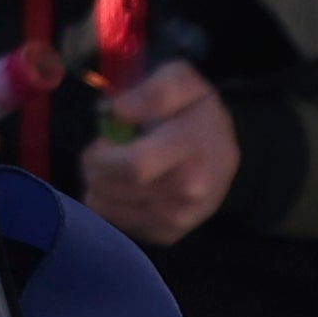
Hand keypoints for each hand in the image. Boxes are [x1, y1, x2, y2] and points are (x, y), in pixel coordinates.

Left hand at [79, 57, 239, 246]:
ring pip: (106, 208)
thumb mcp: (181, 80)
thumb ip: (152, 92)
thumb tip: (116, 112)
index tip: (101, 140)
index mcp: (191, 149)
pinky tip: (127, 186)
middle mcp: (188, 191)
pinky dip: (111, 204)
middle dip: (93, 166)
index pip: (135, 165)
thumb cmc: (196, 111)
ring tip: (114, 166)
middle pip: (112, 188)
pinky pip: (115, 223)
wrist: (224, 152)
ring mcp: (178, 218)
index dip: (103, 153)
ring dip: (98, 185)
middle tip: (101, 151)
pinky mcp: (167, 235)